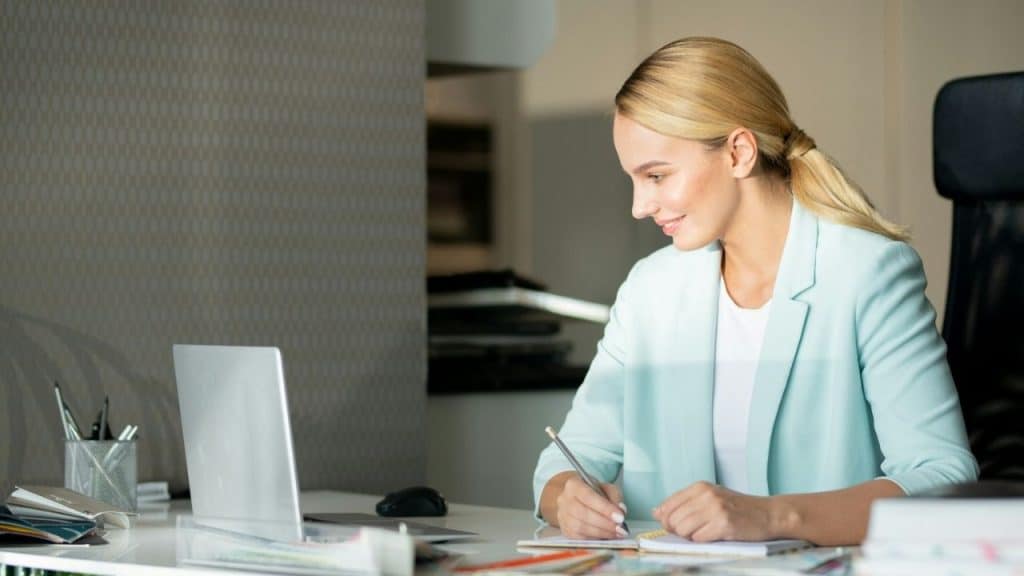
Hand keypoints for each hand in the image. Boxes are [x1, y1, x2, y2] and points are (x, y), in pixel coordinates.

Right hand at [555, 475, 627, 539]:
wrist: (577, 500)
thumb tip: (621, 510)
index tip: (620, 517)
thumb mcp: (605, 488)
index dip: (604, 508)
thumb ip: (614, 496)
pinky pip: (579, 538)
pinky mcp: (565, 530)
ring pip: (580, 527)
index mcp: (573, 485)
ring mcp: (562, 516)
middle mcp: (564, 500)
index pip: (588, 496)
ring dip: (601, 532)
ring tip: (616, 533)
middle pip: (583, 513)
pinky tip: (606, 537)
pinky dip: (595, 538)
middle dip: (604, 523)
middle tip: (620, 528)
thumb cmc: (593, 493)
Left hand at [653, 481, 780, 541]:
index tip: (675, 526)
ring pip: (683, 530)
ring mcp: (715, 509)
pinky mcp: (724, 524)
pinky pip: (699, 538)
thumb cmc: (738, 508)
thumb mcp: (709, 498)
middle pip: (673, 520)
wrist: (768, 513)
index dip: (666, 520)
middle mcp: (706, 495)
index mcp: (699, 487)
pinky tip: (714, 535)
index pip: (667, 505)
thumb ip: (683, 503)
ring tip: (704, 533)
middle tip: (693, 532)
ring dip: (690, 537)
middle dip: (678, 531)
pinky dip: (702, 541)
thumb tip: (656, 512)